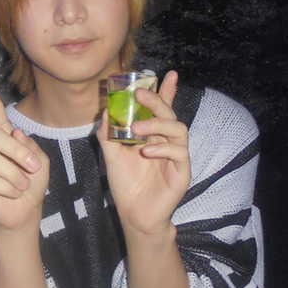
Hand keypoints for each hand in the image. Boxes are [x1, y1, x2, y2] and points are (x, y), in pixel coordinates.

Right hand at [0, 60, 49, 232]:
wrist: (27, 210)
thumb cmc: (33, 182)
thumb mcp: (41, 160)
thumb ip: (30, 146)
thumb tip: (14, 134)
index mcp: (4, 133)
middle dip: (17, 153)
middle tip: (33, 168)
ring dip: (16, 177)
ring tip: (21, 186)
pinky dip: (9, 190)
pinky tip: (10, 194)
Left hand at [97, 71, 189, 236]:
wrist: (134, 214)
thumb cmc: (126, 183)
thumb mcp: (112, 155)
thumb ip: (109, 134)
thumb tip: (105, 111)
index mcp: (153, 135)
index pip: (162, 109)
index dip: (166, 91)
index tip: (166, 74)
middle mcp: (167, 141)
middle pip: (169, 113)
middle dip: (158, 100)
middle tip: (140, 94)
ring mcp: (177, 156)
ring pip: (179, 129)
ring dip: (158, 124)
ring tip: (138, 128)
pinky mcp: (182, 171)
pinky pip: (179, 153)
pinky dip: (163, 149)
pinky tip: (147, 152)